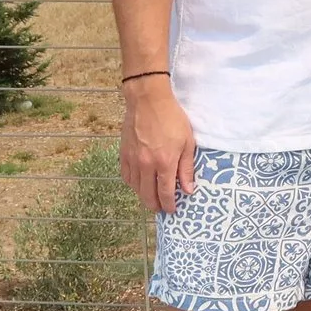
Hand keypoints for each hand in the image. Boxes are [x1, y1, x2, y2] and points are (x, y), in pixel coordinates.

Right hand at [120, 76, 195, 214]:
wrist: (148, 100)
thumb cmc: (172, 118)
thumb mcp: (187, 142)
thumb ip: (186, 168)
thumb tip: (187, 190)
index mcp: (164, 162)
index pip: (165, 193)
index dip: (168, 205)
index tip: (172, 210)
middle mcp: (146, 165)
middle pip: (148, 195)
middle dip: (155, 205)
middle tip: (161, 208)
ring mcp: (133, 160)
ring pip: (135, 188)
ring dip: (143, 196)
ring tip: (151, 197)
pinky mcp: (124, 153)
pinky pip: (126, 176)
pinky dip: (133, 184)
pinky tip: (139, 183)